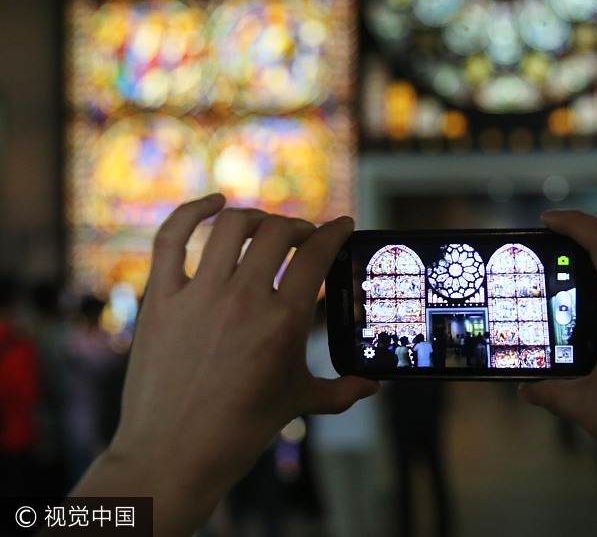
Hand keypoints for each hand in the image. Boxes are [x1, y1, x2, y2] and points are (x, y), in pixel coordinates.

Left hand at [70, 194, 378, 534]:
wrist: (175, 455)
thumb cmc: (241, 431)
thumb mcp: (298, 402)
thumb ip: (342, 390)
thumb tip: (372, 386)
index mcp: (284, 321)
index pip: (318, 254)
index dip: (336, 231)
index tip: (343, 225)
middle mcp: (243, 300)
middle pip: (278, 232)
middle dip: (299, 226)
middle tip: (303, 237)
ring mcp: (198, 296)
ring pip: (232, 227)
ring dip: (256, 218)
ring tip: (265, 227)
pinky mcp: (161, 299)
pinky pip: (171, 238)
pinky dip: (192, 212)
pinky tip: (212, 203)